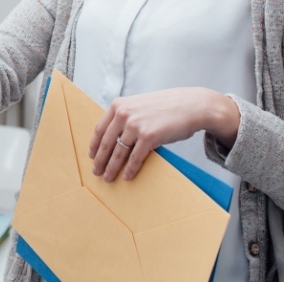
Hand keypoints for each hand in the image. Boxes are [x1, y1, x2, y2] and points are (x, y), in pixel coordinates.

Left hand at [87, 87, 239, 181]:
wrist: (191, 105)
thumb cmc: (166, 106)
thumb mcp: (139, 104)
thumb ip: (126, 116)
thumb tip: (114, 136)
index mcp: (118, 105)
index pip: (100, 129)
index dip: (95, 145)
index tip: (91, 156)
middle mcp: (124, 114)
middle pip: (106, 143)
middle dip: (100, 160)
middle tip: (96, 172)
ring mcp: (135, 125)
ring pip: (118, 152)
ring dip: (112, 168)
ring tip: (108, 178)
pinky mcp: (149, 136)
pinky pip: (135, 158)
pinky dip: (129, 169)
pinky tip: (126, 177)